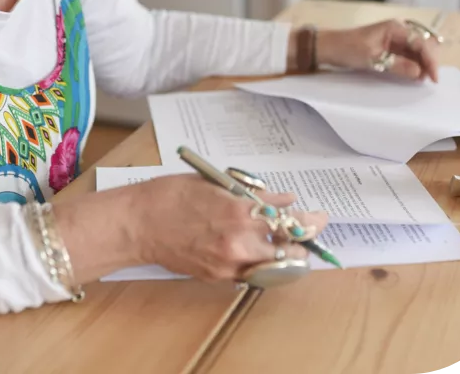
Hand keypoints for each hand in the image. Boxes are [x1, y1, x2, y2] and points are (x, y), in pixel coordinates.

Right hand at [130, 174, 327, 281]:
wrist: (139, 223)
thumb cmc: (171, 195)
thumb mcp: (215, 183)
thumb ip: (252, 194)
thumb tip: (282, 200)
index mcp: (239, 211)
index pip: (289, 221)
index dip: (310, 220)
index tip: (320, 217)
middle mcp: (238, 242)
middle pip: (289, 250)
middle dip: (302, 241)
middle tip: (308, 231)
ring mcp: (228, 263)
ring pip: (274, 266)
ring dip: (284, 255)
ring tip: (287, 243)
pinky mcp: (218, 276)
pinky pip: (251, 273)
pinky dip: (261, 263)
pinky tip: (260, 251)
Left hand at [316, 19, 440, 81]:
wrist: (329, 47)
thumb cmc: (347, 48)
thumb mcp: (373, 59)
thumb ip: (397, 65)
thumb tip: (419, 73)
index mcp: (395, 27)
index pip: (421, 43)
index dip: (430, 61)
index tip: (433, 78)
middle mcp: (398, 30)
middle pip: (424, 45)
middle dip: (428, 62)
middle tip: (427, 80)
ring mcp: (395, 38)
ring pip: (418, 51)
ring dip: (422, 65)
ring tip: (421, 80)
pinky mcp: (390, 47)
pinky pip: (408, 56)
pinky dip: (413, 65)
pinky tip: (413, 76)